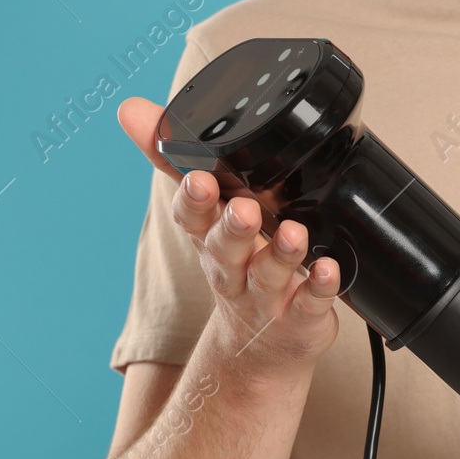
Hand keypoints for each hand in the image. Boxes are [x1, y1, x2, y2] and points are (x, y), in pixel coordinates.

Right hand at [118, 96, 339, 380]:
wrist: (263, 348)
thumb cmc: (238, 265)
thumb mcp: (206, 215)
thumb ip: (175, 160)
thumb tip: (132, 110)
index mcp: (210, 239)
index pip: (193, 217)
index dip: (192, 200)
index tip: (198, 179)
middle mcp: (234, 269)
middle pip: (226, 249)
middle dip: (232, 228)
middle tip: (243, 209)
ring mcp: (266, 297)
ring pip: (269, 275)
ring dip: (281, 253)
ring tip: (294, 234)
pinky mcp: (300, 317)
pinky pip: (310, 302)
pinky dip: (319, 286)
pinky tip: (327, 269)